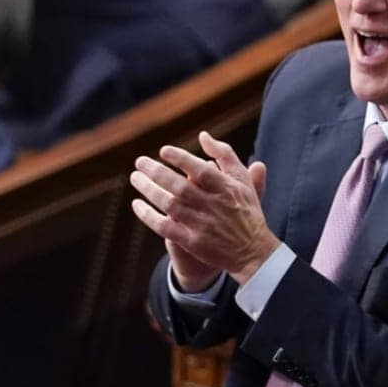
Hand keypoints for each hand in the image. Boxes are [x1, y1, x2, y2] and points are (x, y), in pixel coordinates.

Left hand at [130, 131, 277, 288]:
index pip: (200, 171)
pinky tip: (137, 205)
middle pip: (180, 187)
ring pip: (170, 205)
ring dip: (149, 190)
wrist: (252, 251)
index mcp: (227, 189)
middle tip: (140, 162)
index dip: (180, 159)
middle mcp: (214, 206)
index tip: (163, 151)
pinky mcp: (193, 242)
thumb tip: (202, 135)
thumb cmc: (246, 210)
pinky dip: (148, 216)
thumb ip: (225, 155)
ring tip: (135, 178)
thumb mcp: (242, 180)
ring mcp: (202, 225)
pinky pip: (165, 227)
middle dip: (157, 172)